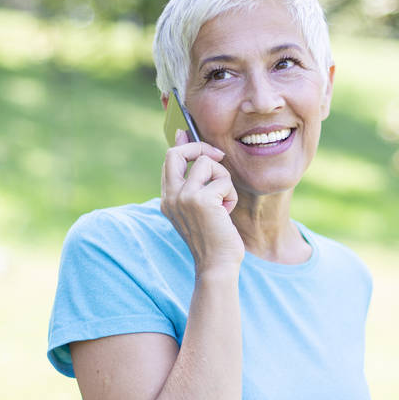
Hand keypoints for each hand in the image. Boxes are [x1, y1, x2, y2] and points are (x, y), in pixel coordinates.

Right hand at [161, 130, 244, 272]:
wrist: (216, 265)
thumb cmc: (213, 239)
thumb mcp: (200, 209)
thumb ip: (195, 184)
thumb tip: (197, 161)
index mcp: (168, 199)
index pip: (170, 159)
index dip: (183, 144)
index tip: (189, 133)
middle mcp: (171, 196)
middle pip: (179, 153)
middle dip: (201, 148)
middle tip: (218, 157)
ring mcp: (183, 197)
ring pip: (208, 163)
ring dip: (224, 181)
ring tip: (223, 203)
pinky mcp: (201, 200)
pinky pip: (223, 181)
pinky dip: (231, 196)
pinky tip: (226, 214)